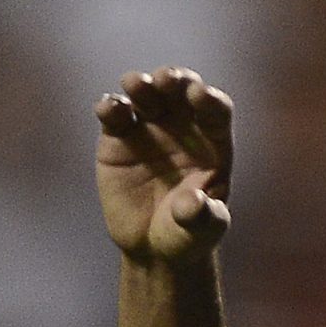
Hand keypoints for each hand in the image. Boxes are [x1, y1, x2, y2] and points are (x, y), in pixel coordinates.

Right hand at [95, 66, 233, 264]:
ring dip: (141, 85)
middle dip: (175, 80)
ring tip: (136, 86)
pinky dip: (110, 107)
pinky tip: (109, 110)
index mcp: (213, 143)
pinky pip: (114, 114)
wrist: (153, 246)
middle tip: (166, 80)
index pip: (216, 111)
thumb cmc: (188, 235)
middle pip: (181, 92)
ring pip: (146, 95)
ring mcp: (149, 128)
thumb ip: (203, 217)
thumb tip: (193, 204)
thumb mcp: (202, 231)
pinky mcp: (118, 136)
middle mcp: (182, 127)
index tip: (200, 96)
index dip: (209, 100)